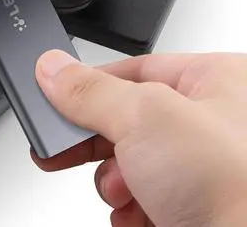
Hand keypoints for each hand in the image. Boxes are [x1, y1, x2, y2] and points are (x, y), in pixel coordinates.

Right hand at [33, 50, 246, 226]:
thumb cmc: (238, 187)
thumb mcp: (146, 119)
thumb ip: (91, 91)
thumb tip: (52, 69)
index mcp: (216, 81)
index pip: (133, 69)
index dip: (89, 84)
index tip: (52, 96)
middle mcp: (213, 122)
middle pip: (127, 119)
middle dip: (98, 142)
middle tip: (62, 149)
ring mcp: (205, 169)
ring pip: (132, 163)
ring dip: (116, 182)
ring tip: (125, 194)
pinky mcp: (197, 206)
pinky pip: (145, 198)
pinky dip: (132, 210)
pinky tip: (136, 216)